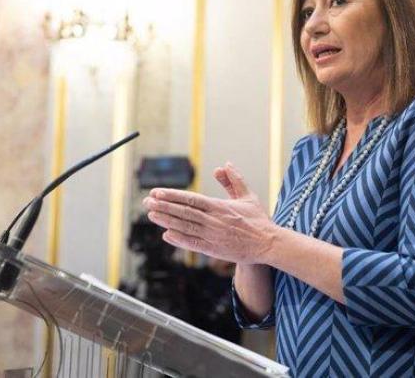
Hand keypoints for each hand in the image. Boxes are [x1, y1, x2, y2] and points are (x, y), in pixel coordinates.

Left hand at [142, 162, 275, 264]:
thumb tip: (224, 165)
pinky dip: (179, 240)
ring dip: (167, 221)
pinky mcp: (214, 249)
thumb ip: (234, 180)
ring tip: (151, 214)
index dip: (173, 196)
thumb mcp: (247, 196)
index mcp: (220, 206)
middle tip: (147, 201)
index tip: (157, 192)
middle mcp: (214, 220)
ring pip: (185, 227)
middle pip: (184, 212)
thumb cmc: (258, 219)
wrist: (267, 244)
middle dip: (164, 206)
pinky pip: (193, 244)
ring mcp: (213, 236)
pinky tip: (166, 235)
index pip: (191, 199)